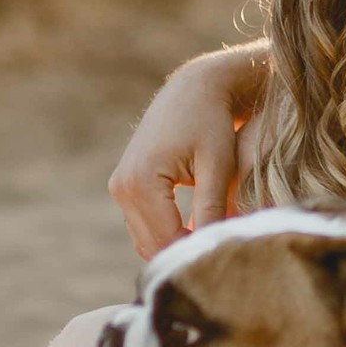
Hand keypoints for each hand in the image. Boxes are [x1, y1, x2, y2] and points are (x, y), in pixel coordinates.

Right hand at [109, 51, 247, 259]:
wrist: (194, 89)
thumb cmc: (212, 123)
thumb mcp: (217, 167)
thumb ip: (212, 208)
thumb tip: (212, 249)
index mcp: (141, 182)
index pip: (167, 240)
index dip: (196, 254)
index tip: (225, 257)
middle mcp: (122, 187)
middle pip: (152, 244)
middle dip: (184, 254)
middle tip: (220, 257)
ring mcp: (120, 186)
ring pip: (145, 239)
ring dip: (174, 246)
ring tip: (210, 245)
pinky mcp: (126, 185)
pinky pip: (143, 224)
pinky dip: (166, 233)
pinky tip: (195, 231)